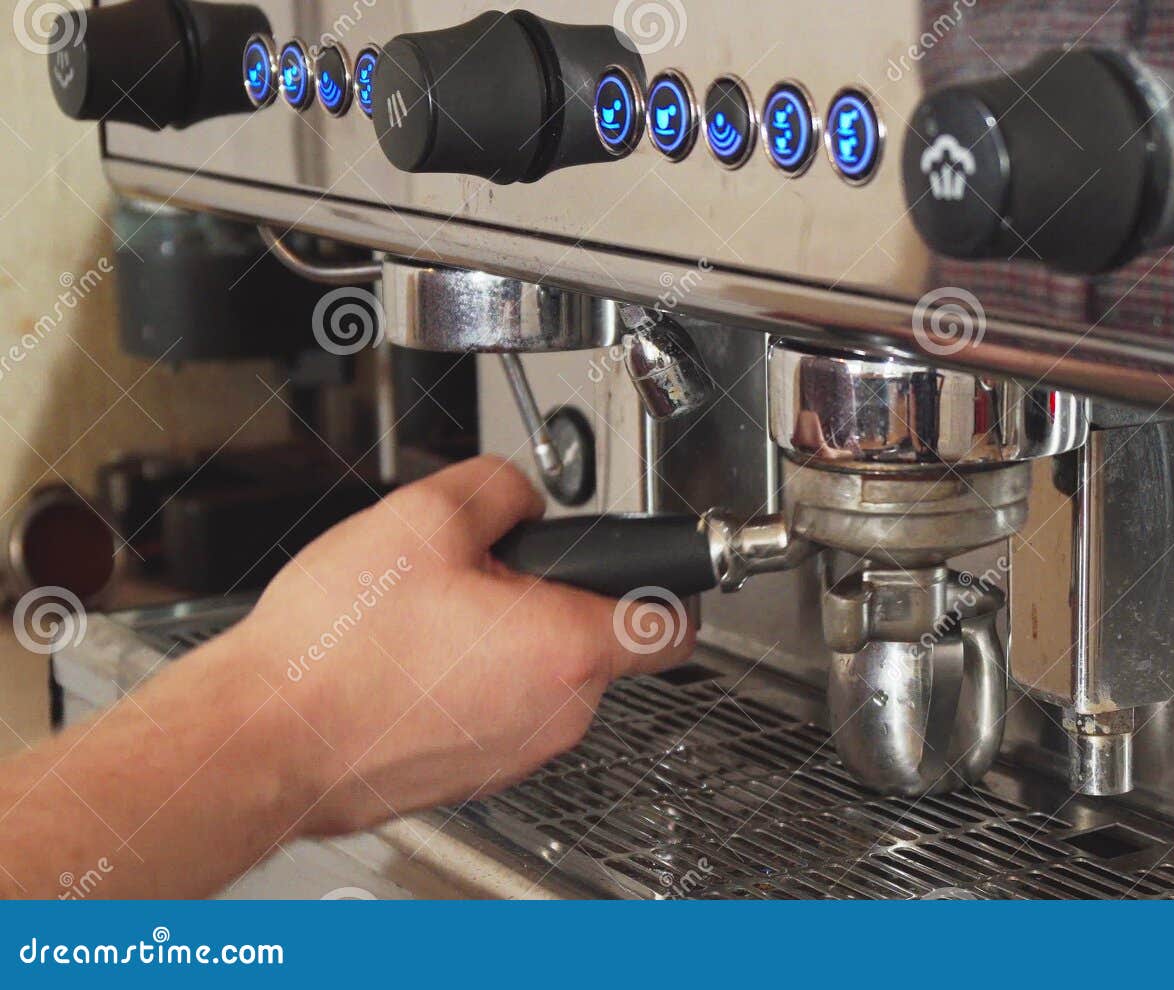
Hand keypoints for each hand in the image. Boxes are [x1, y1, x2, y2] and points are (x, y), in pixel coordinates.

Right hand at [213, 456, 695, 835]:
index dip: (669, 582)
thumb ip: (498, 488)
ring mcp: (515, 755)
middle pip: (596, 642)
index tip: (651, 564)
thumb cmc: (336, 654)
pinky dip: (470, 683)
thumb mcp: (422, 519)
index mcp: (568, 652)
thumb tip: (518, 494)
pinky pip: (497, 713)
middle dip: (552, 599)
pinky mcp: (473, 775)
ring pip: (542, 679)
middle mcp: (556, 716)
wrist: (262, 742)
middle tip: (481, 574)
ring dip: (506, 642)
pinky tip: (407, 660)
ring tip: (428, 619)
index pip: (674, 624)